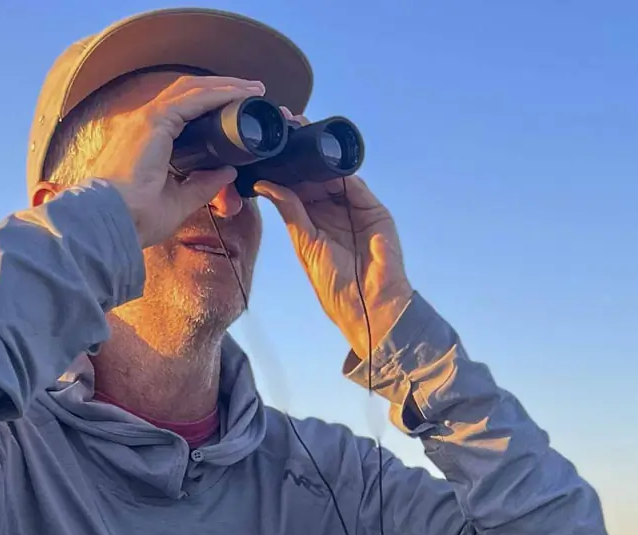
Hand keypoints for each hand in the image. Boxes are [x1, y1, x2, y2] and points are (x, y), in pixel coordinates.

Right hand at [86, 75, 263, 247]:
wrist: (110, 222)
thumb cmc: (135, 217)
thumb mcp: (178, 201)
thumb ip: (203, 185)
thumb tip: (227, 172)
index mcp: (149, 140)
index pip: (184, 111)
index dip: (212, 105)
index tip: (239, 108)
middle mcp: (146, 123)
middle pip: (190, 94)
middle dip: (223, 89)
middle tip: (252, 92)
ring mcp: (148, 119)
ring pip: (193, 90)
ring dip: (225, 86)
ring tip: (252, 89)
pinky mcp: (154, 122)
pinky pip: (193, 99)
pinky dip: (218, 94)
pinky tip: (239, 94)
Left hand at [254, 130, 413, 362]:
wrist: (367, 305)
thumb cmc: (335, 285)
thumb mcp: (305, 243)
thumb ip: (290, 210)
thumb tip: (264, 184)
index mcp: (312, 219)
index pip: (296, 185)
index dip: (282, 165)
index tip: (265, 145)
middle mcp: (333, 209)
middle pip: (314, 173)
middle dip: (298, 151)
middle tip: (282, 127)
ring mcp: (354, 207)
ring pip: (334, 172)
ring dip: (318, 152)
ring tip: (299, 131)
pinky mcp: (373, 209)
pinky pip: (355, 183)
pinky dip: (341, 168)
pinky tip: (324, 155)